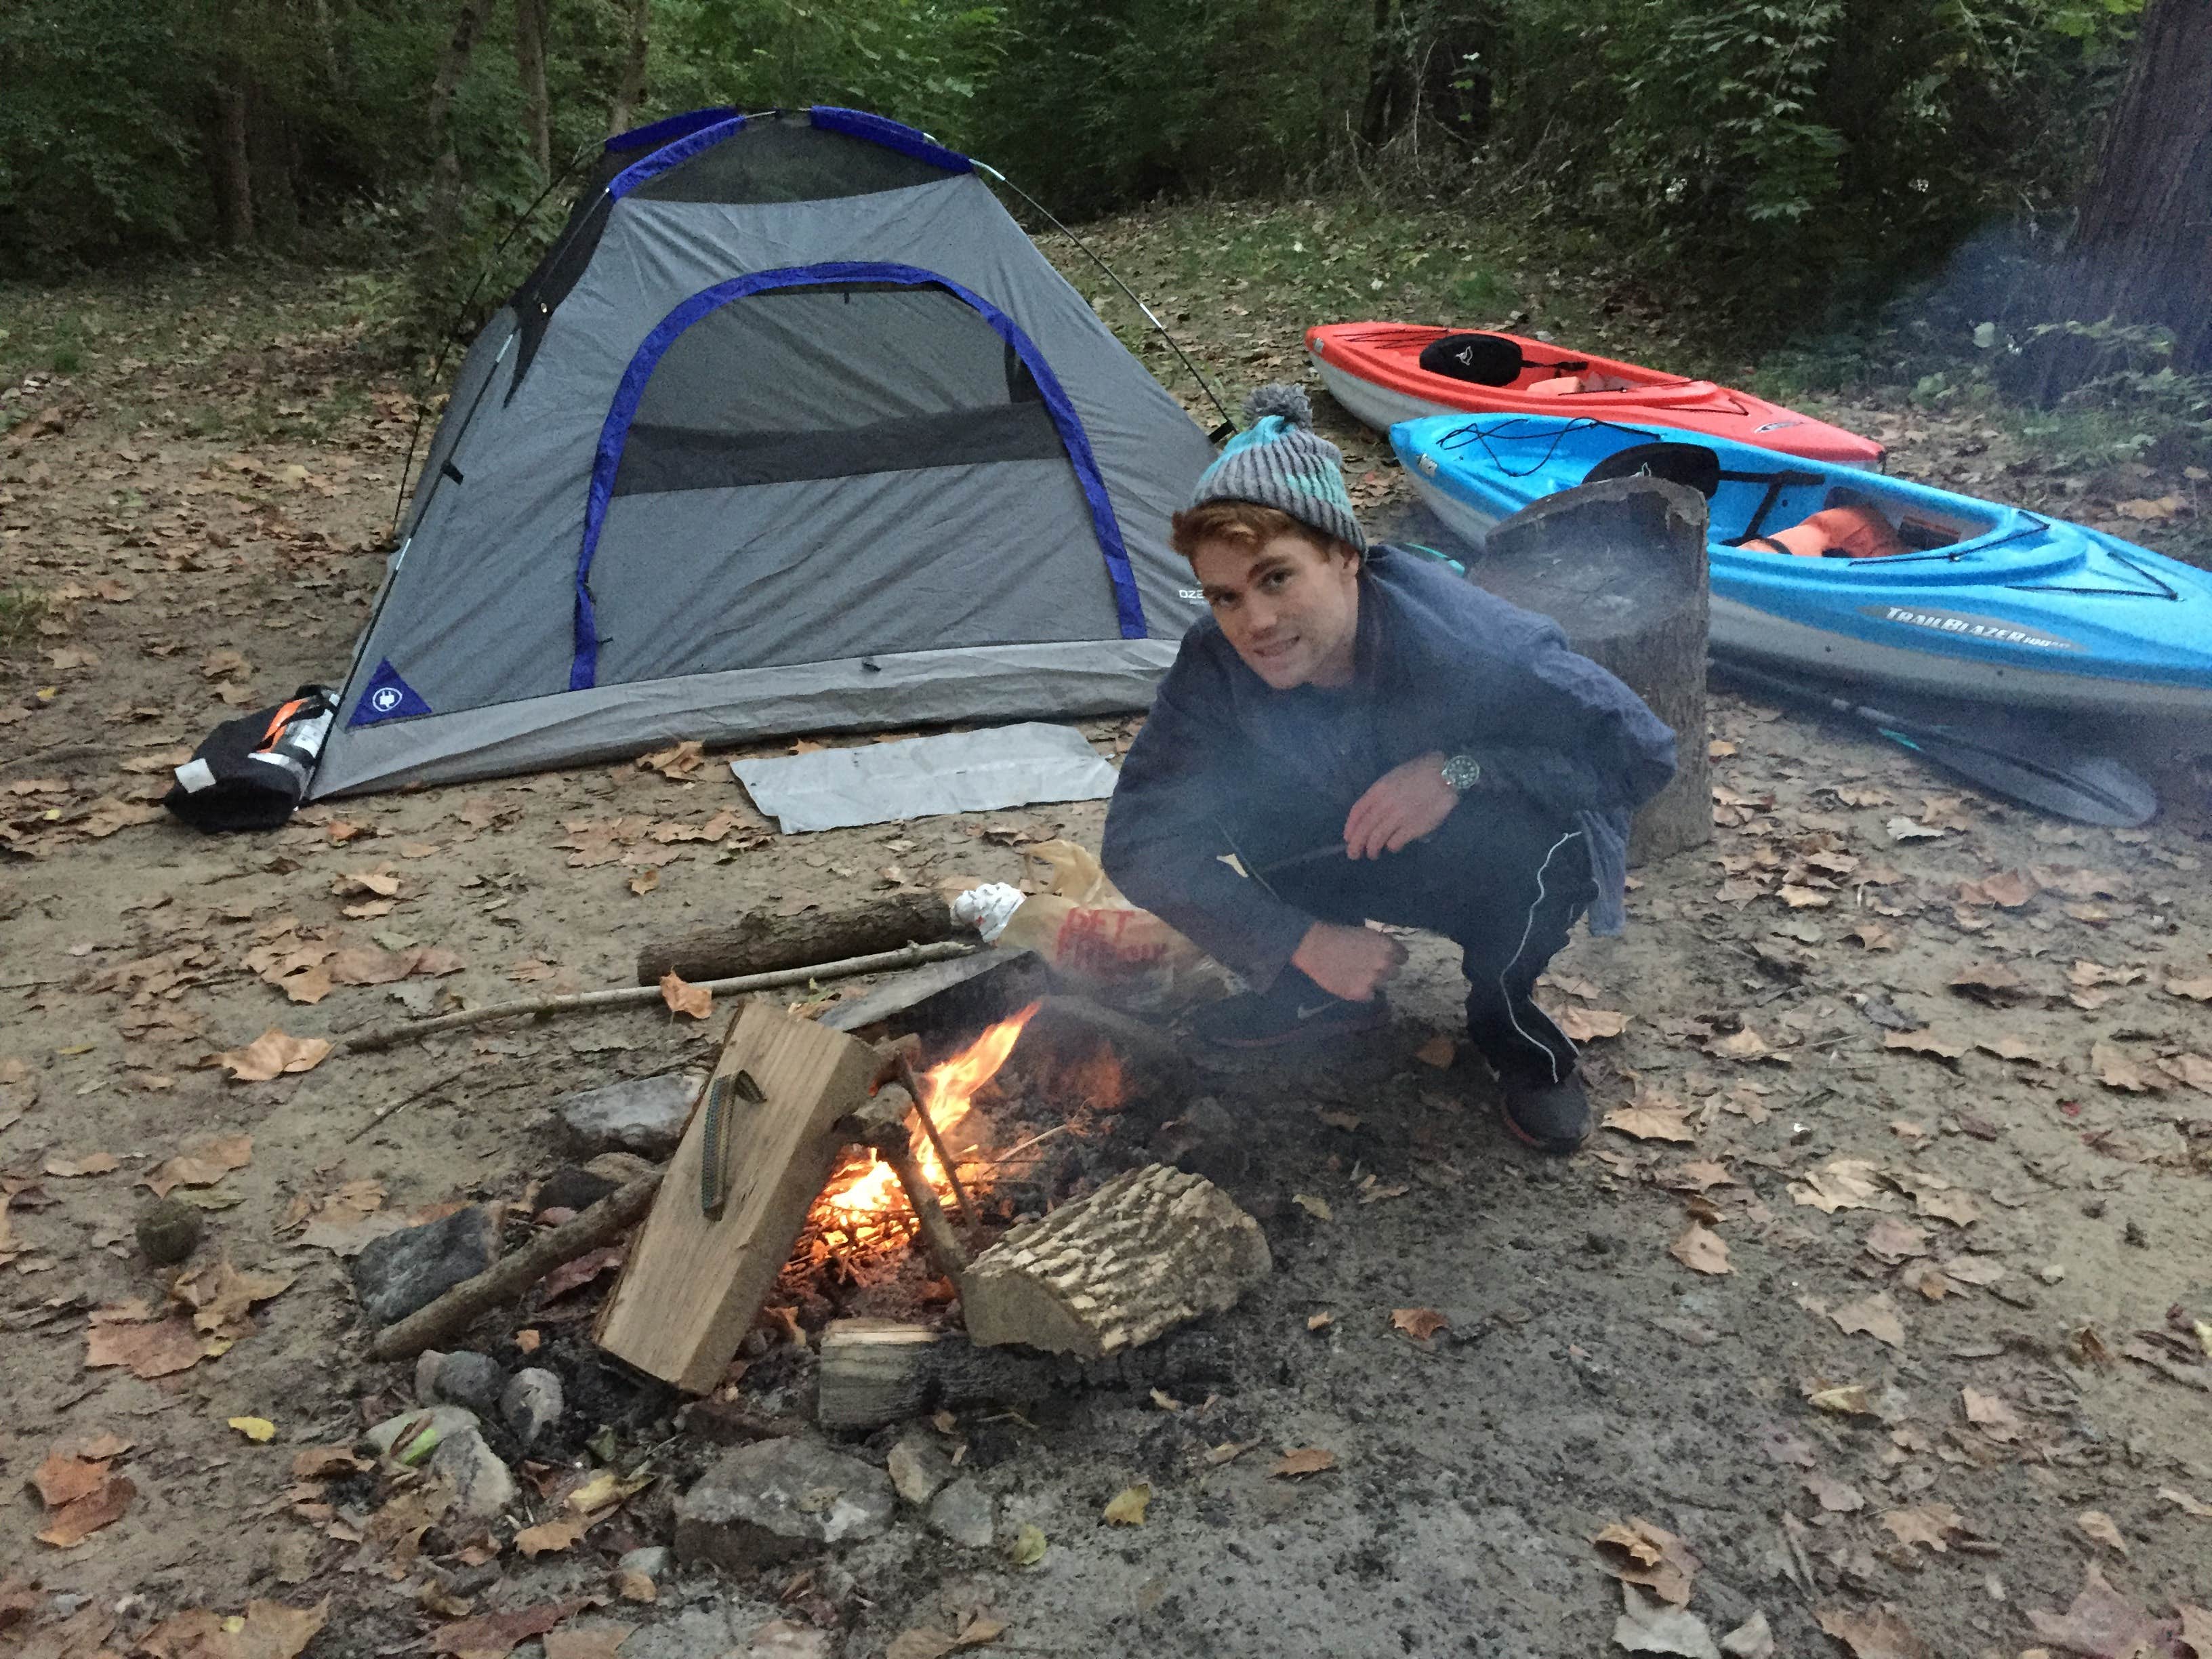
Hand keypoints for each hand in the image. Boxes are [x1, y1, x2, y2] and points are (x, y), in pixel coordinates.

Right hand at [1291, 920, 1407, 1001]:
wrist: (1316, 947)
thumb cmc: (1339, 935)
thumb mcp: (1366, 933)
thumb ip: (1381, 945)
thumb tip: (1389, 954)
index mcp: (1387, 947)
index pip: (1403, 957)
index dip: (1394, 957)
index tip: (1385, 957)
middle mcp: (1384, 964)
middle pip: (1395, 972)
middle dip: (1385, 970)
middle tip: (1370, 967)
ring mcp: (1373, 981)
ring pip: (1382, 985)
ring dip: (1374, 981)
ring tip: (1358, 975)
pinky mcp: (1361, 993)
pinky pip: (1369, 996)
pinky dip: (1363, 991)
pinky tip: (1351, 982)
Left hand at [1342, 751, 1458, 858]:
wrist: (1445, 775)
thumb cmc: (1420, 773)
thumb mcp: (1394, 777)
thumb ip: (1380, 794)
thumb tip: (1371, 815)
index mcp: (1378, 789)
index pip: (1357, 811)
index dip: (1350, 827)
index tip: (1348, 838)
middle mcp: (1385, 804)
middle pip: (1364, 829)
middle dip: (1356, 844)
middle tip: (1353, 854)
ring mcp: (1398, 817)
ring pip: (1377, 839)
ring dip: (1372, 849)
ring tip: (1372, 854)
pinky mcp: (1412, 828)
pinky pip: (1395, 842)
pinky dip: (1391, 847)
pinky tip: (1393, 847)